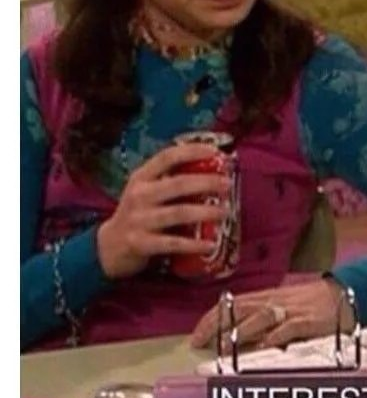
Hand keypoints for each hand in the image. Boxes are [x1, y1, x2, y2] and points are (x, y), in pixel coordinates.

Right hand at [97, 142, 230, 278]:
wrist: (108, 247)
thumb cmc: (138, 213)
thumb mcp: (146, 190)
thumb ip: (169, 179)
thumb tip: (212, 169)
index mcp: (142, 177)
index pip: (168, 156)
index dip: (193, 151)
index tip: (216, 151)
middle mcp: (139, 195)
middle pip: (178, 184)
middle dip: (206, 182)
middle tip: (227, 184)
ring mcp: (139, 219)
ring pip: (178, 213)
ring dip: (205, 212)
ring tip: (225, 212)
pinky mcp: (141, 243)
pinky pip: (172, 243)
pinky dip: (194, 244)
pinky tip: (210, 244)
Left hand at [191, 278, 352, 350]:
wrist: (342, 292)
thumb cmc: (308, 301)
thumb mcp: (281, 303)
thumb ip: (260, 314)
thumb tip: (235, 330)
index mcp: (266, 296)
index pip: (233, 304)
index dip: (213, 317)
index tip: (196, 333)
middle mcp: (275, 300)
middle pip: (241, 308)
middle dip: (218, 323)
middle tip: (199, 340)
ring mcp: (291, 309)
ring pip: (262, 316)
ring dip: (241, 329)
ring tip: (224, 343)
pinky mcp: (308, 320)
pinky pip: (290, 327)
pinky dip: (276, 335)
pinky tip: (264, 345)